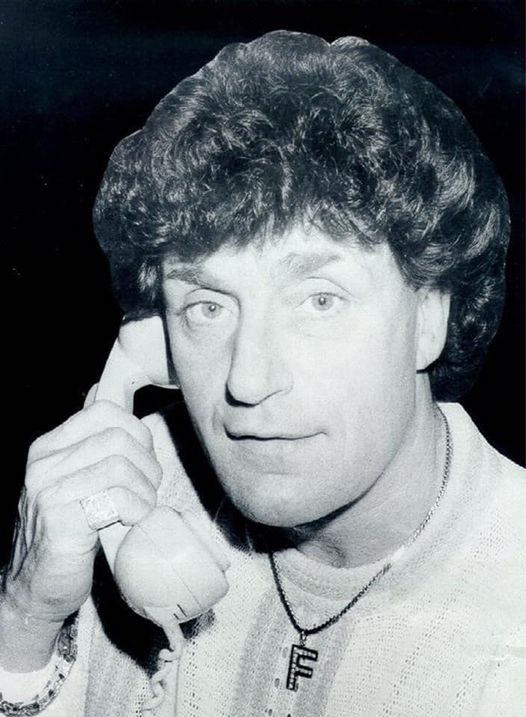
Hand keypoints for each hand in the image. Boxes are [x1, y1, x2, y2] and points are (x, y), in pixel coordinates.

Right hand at [0, 400, 160, 668]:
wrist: (36, 590)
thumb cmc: (66, 533)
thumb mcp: (73, 479)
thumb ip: (88, 440)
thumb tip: (102, 389)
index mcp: (48, 447)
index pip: (105, 412)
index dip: (137, 432)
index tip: (143, 460)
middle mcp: (43, 465)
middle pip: (119, 438)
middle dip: (147, 463)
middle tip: (147, 490)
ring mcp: (49, 492)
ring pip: (120, 466)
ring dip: (144, 490)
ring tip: (140, 508)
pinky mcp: (62, 522)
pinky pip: (116, 498)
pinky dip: (136, 508)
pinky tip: (131, 521)